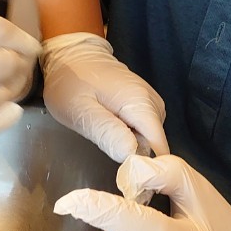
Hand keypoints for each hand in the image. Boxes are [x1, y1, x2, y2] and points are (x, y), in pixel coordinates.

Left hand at [41, 33, 168, 162]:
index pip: (159, 147)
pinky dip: (128, 133)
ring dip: (129, 143)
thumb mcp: (80, 110)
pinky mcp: (144, 102)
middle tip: (103, 144)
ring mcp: (150, 101)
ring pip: (148, 138)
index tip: (125, 177)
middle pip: (154, 144)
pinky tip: (110, 125)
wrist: (72, 53)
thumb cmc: (71, 82)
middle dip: (133, 154)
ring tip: (103, 132)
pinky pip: (143, 128)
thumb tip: (133, 157)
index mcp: (140, 103)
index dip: (145, 167)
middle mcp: (153, 102)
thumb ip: (107, 132)